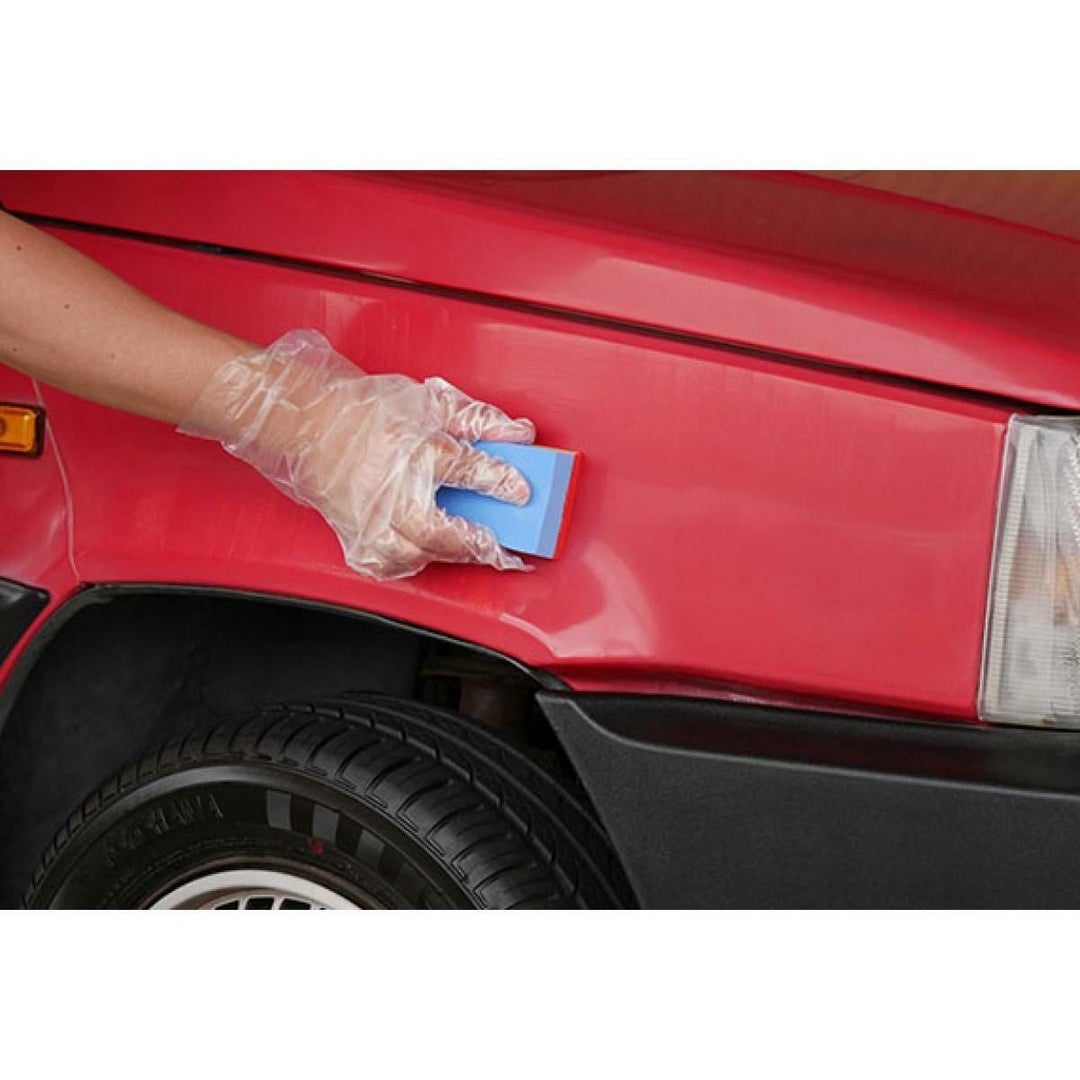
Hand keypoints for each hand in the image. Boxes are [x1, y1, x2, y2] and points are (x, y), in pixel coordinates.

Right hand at [180, 329, 534, 580]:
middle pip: (438, 531)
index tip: (522, 491)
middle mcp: (388, 490)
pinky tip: (428, 553)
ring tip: (472, 549)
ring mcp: (367, 518)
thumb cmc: (362, 411)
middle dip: (476, 544)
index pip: (467, 469)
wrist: (302, 423)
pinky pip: (387, 565)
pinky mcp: (352, 536)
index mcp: (411, 449)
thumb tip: (519, 434)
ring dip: (447, 556)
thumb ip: (477, 420)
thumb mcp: (427, 403)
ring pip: (413, 555)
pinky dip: (412, 563)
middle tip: (503, 547)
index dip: (502, 482)